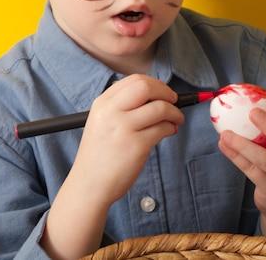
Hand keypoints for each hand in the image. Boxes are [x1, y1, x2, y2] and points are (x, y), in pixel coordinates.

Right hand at [70, 74, 184, 207]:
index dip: (154, 83)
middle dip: (166, 92)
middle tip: (173, 101)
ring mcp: (123, 128)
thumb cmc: (100, 154)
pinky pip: (162, 128)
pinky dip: (171, 127)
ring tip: (176, 120)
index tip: (163, 92)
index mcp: (102, 103)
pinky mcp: (136, 145)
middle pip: (146, 87)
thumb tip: (154, 95)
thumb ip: (121, 106)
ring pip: (159, 107)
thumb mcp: (102, 121)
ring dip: (174, 112)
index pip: (133, 80)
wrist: (89, 185)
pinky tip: (169, 131)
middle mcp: (111, 111)